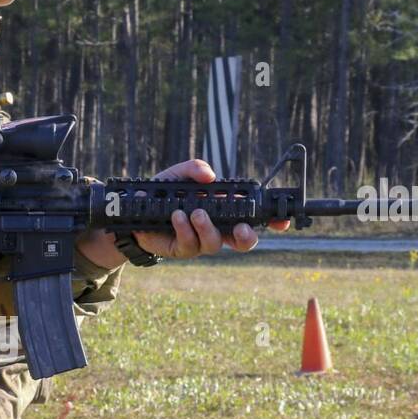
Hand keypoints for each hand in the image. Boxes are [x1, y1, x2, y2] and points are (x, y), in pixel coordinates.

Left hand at [136, 159, 291, 256]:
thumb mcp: (179, 174)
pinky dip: (184, 228)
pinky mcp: (182, 249)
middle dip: (246, 237)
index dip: (271, 221)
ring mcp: (201, 241)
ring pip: (215, 243)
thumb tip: (210, 176)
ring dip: (208, 227)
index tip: (282, 221)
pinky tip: (177, 216)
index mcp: (225, 210)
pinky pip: (190, 243)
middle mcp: (217, 228)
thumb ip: (195, 169)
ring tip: (196, 212)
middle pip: (243, 241)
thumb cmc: (164, 193)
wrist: (135, 209)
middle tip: (240, 228)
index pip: (253, 217)